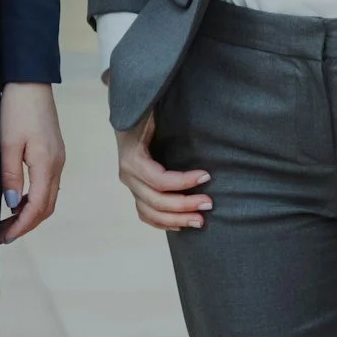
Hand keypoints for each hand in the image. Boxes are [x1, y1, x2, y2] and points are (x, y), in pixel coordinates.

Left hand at [0, 82, 65, 242]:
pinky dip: (35, 198)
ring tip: (8, 221)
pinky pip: (48, 184)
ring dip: (31, 213)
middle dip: (27, 224)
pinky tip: (18, 199)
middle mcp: (57, 164)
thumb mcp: (7, 142)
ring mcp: (58, 158)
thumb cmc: (16, 108)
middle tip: (3, 235)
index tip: (4, 237)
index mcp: (46, 164)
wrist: (30, 80)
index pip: (38, 207)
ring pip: (48, 196)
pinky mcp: (54, 151)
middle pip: (47, 206)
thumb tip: (11, 203)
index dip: (22, 226)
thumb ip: (10, 174)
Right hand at [116, 111, 211, 230]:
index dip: (184, 182)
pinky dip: (162, 222)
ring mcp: (130, 185)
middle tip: (209, 204)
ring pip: (151, 213)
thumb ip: (167, 116)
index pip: (160, 180)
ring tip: (199, 221)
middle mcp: (128, 175)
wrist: (127, 114)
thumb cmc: (145, 112)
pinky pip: (145, 214)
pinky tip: (181, 225)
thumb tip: (197, 122)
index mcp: (132, 158)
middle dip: (185, 205)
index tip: (207, 175)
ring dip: (176, 220)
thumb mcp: (153, 112)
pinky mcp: (135, 190)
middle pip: (156, 201)